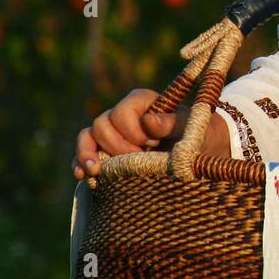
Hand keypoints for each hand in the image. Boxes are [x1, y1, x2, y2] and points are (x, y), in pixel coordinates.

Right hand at [71, 88, 227, 179]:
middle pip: (101, 125)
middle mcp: (123, 113)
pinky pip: (85, 153)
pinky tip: (82, 176)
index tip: (153, 144)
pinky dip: (80, 164)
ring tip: (95, 171)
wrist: (198, 153)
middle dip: (117, 146)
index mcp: (142, 101)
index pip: (122, 112)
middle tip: (139, 158)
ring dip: (88, 154)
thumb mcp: (191, 128)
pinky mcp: (106, 151)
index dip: (133, 132)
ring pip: (87, 136)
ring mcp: (112, 133)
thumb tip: (148, 122)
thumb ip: (172, 123)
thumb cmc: (197, 135)